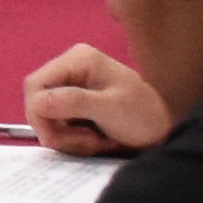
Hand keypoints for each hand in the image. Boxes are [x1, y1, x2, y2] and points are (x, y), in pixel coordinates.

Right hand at [25, 40, 180, 155]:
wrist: (167, 131)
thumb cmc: (146, 115)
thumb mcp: (112, 108)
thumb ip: (74, 102)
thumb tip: (38, 103)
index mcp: (78, 59)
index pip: (36, 86)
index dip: (40, 115)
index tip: (57, 138)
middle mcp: (71, 69)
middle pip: (37, 102)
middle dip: (55, 129)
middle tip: (84, 143)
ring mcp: (72, 87)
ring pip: (45, 117)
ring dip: (66, 137)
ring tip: (95, 142)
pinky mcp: (75, 105)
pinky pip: (57, 125)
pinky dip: (72, 139)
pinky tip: (95, 140)